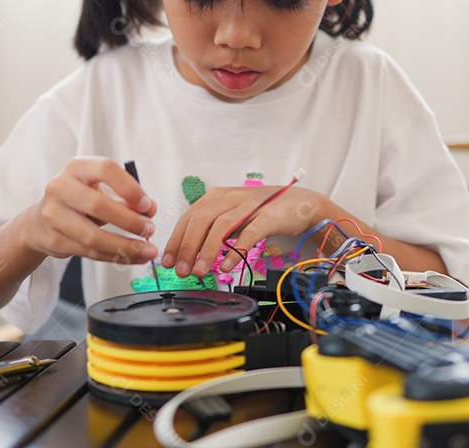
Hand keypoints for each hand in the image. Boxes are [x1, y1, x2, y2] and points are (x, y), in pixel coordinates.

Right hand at [22, 157, 157, 264]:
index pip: (105, 170)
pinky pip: (89, 253)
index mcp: (76, 167)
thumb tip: (150, 210)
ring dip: (125, 246)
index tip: (148, 206)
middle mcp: (60, 187)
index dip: (130, 188)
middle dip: (129, 221)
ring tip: (147, 250)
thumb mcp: (99, 190)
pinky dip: (114, 257)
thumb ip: (125, 198)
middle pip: (98, 205)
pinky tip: (131, 257)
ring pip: (93, 236)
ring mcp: (53, 214)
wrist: (41, 221)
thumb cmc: (78, 201)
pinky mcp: (53, 239)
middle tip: (149, 230)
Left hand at [162, 185, 324, 276]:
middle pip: (201, 220)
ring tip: (199, 271)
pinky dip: (235, 251)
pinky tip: (226, 266)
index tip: (169, 261)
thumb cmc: (263, 211)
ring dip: (207, 251)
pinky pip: (248, 233)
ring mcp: (250, 205)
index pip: (189, 217)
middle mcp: (230, 197)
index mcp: (217, 196)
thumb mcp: (233, 216)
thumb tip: (190, 253)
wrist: (299, 203)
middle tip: (181, 270)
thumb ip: (213, 229)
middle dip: (187, 247)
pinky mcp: (268, 217)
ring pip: (221, 226)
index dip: (176, 240)